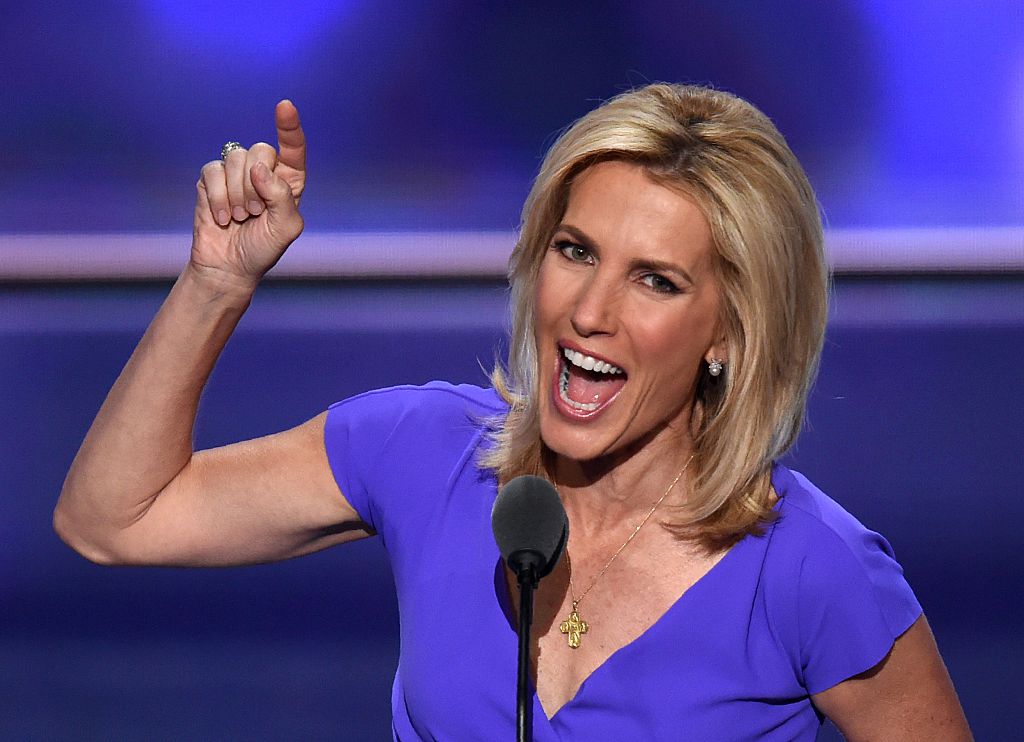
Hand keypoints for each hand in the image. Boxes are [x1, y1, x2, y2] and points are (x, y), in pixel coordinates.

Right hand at [190, 100, 305, 289]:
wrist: (229, 266)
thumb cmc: (263, 248)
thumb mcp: (286, 227)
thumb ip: (281, 196)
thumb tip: (259, 168)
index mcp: (289, 181)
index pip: (293, 147)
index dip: (289, 126)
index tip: (285, 106)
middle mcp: (264, 171)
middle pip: (261, 149)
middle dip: (256, 184)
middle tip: (255, 212)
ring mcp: (236, 173)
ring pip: (236, 158)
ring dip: (237, 194)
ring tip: (239, 217)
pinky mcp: (210, 179)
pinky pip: (213, 171)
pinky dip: (217, 197)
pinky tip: (221, 217)